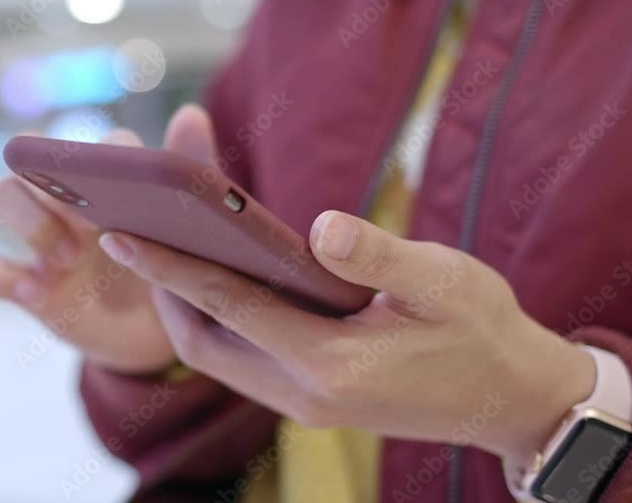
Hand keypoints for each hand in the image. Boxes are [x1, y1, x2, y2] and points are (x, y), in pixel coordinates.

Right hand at [0, 105, 220, 373]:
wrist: (154, 335)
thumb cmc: (168, 270)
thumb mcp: (186, 230)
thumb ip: (191, 173)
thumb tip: (192, 113)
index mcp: (105, 178)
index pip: (89, 143)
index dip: (95, 156)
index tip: (119, 182)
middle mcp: (64, 196)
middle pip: (29, 151)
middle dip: (50, 175)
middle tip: (87, 217)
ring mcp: (38, 238)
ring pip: (0, 194)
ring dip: (29, 221)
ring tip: (67, 260)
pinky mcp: (21, 282)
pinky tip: (36, 293)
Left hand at [97, 210, 596, 462]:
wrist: (511, 399)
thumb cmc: (482, 332)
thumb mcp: (444, 282)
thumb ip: (378, 255)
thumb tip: (322, 226)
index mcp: (331, 362)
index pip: (228, 305)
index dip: (170, 267)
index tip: (120, 234)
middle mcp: (303, 394)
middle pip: (203, 340)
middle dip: (161, 290)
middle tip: (133, 234)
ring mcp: (304, 405)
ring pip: (217, 357)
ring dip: (185, 309)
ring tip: (165, 253)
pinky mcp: (311, 402)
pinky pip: (242, 363)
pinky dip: (218, 323)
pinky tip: (220, 284)